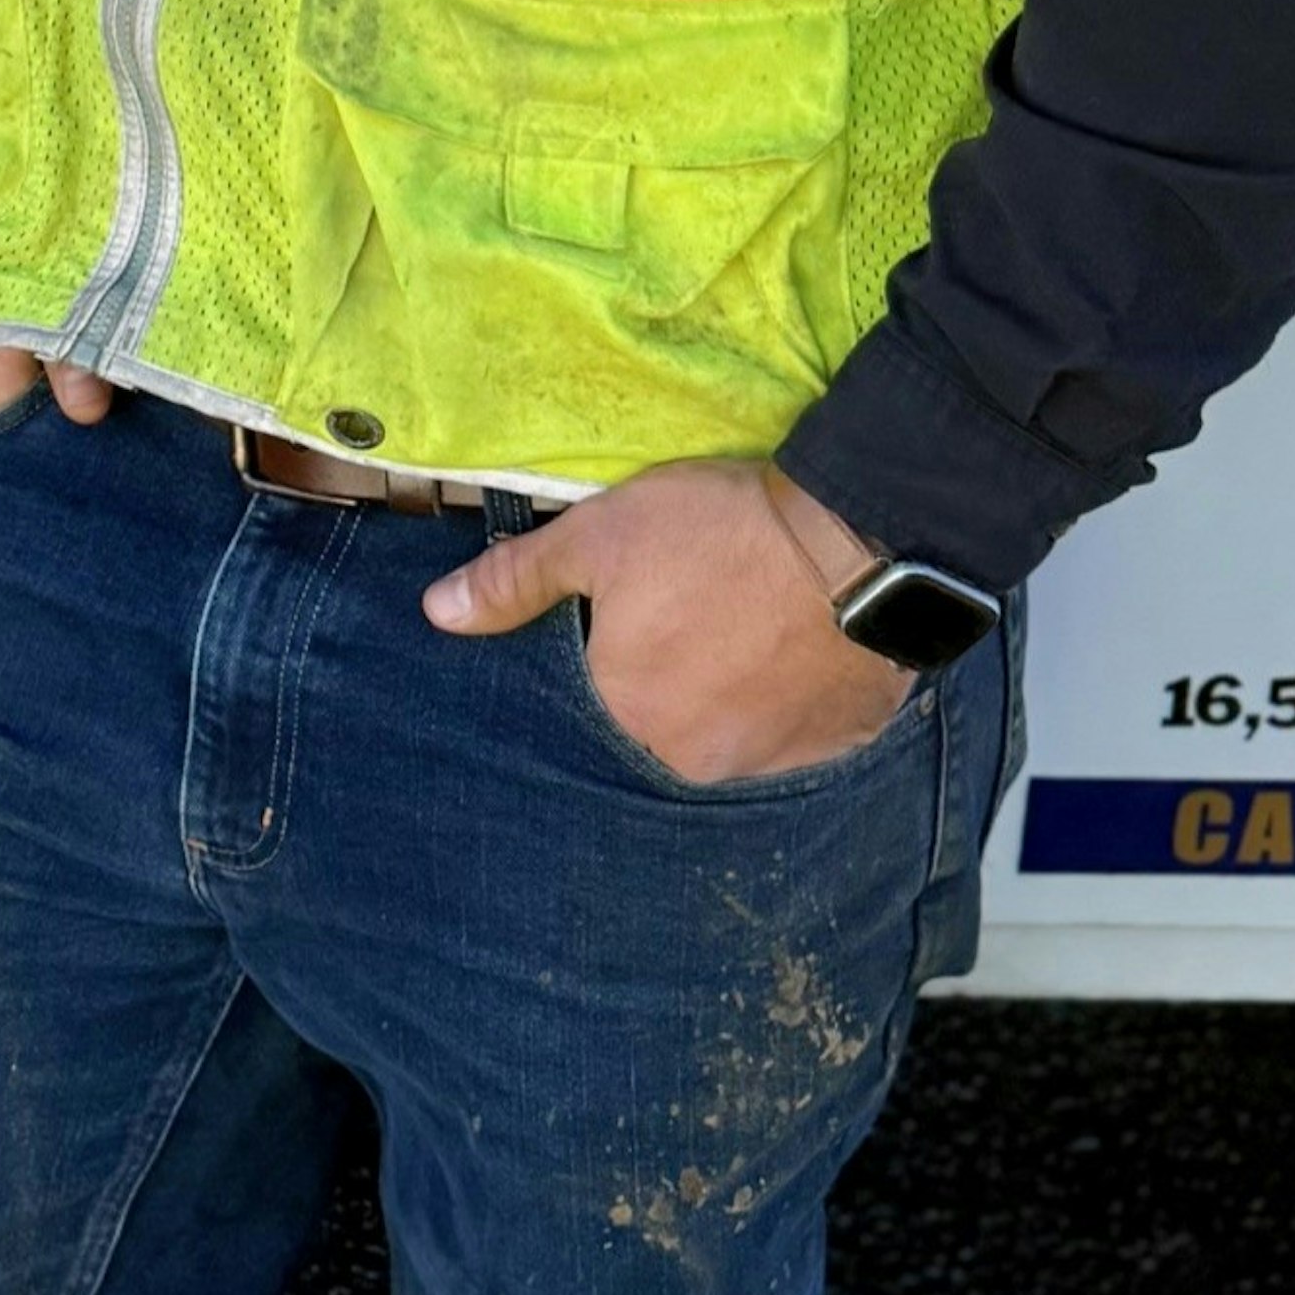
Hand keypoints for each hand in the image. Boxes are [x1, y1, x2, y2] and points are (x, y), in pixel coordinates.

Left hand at [422, 458, 911, 785]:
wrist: (857, 541)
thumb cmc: (715, 533)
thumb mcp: (598, 535)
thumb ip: (515, 581)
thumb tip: (437, 614)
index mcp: (628, 713)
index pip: (599, 687)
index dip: (617, 638)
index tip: (644, 599)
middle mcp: (692, 760)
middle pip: (662, 711)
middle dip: (671, 664)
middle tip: (700, 600)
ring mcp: (769, 761)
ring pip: (726, 722)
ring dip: (729, 684)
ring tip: (747, 616)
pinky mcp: (834, 748)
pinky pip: (791, 729)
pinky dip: (784, 694)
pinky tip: (791, 642)